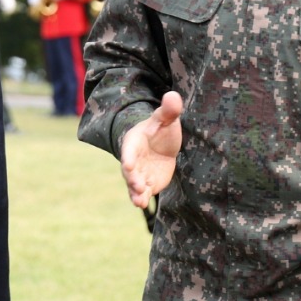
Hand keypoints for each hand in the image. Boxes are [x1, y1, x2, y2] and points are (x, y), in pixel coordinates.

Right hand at [119, 91, 182, 210]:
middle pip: (129, 170)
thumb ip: (168, 110)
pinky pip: (142, 192)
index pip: (129, 149)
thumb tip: (173, 95)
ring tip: (139, 201)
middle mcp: (132, 159)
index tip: (128, 164)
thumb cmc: (161, 129)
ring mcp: (139, 173)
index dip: (128, 157)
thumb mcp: (166, 119)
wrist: (163, 145)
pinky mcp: (147, 183)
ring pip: (133, 184)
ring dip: (135, 192)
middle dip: (132, 178)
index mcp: (134, 140)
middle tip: (137, 185)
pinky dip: (141, 198)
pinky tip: (142, 205)